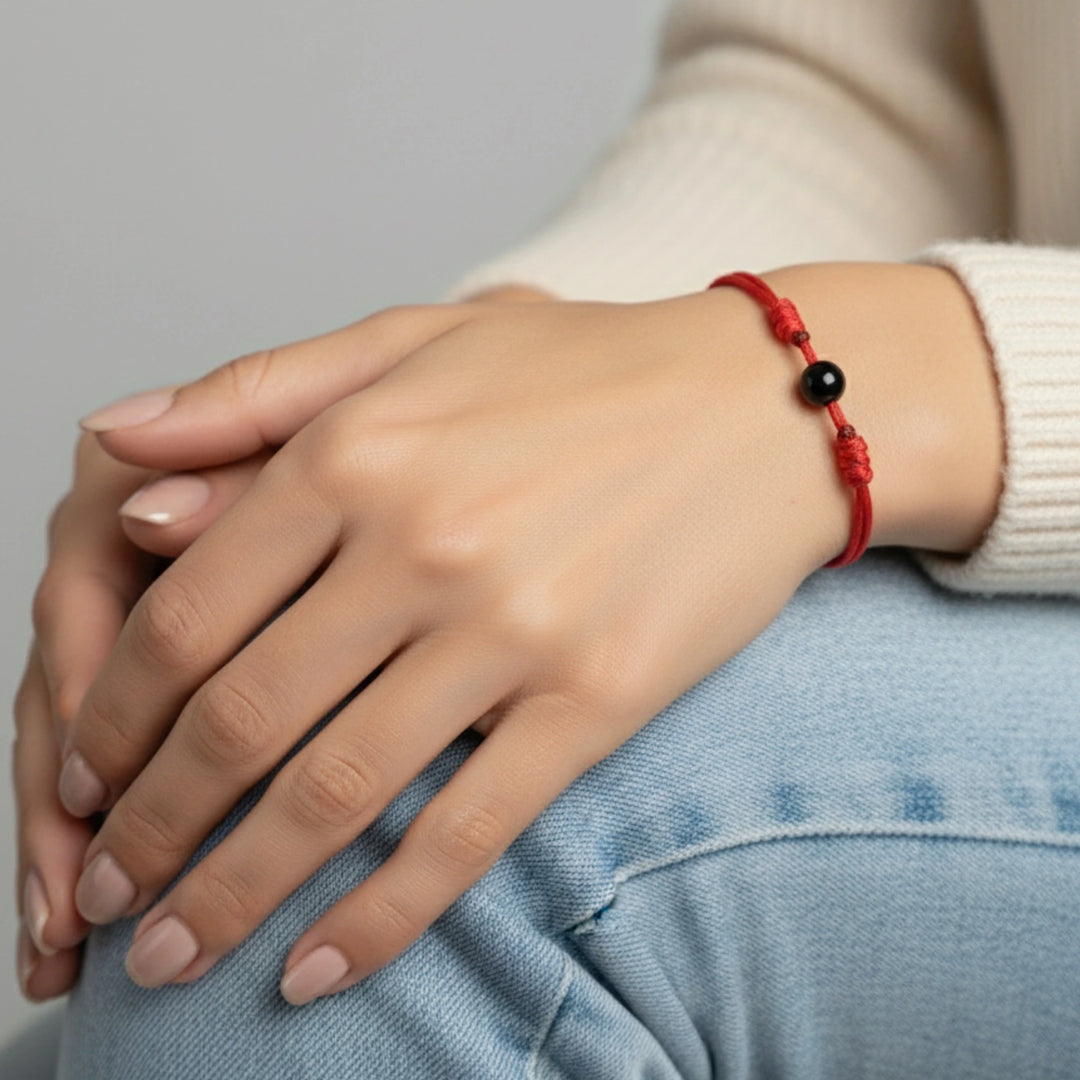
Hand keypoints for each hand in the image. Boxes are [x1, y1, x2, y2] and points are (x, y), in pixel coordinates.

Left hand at [60, 262, 1002, 1005]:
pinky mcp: (596, 701)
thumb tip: (118, 448)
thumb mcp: (415, 341)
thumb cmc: (585, 372)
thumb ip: (256, 394)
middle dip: (150, 825)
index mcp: (360, 454)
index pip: (186, 613)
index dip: (113, 712)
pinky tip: (318, 970)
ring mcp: (513, 631)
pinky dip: (381, 919)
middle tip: (104, 888)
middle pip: (240, 719)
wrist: (761, 409)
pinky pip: (466, 834)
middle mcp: (423, 543)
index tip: (86, 774)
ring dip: (232, 891)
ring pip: (334, 793)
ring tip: (171, 957)